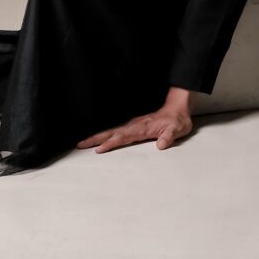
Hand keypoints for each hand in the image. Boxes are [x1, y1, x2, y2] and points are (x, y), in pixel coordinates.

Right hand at [76, 87, 193, 153]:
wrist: (177, 109)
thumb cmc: (177, 121)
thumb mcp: (177, 129)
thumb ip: (169, 136)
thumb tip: (161, 145)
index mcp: (143, 128)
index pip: (124, 136)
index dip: (112, 143)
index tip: (99, 149)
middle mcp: (135, 126)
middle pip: (112, 132)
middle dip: (96, 138)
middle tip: (80, 144)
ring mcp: (133, 125)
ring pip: (112, 131)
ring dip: (97, 137)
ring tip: (83, 143)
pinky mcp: (133, 127)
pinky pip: (117, 132)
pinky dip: (105, 136)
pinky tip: (98, 140)